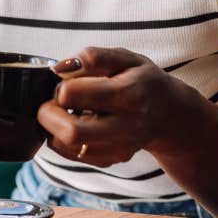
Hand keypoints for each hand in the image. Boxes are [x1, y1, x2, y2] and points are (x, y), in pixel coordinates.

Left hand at [38, 47, 189, 166]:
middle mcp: (126, 126)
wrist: (170, 113)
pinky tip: (72, 124)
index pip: (74, 95)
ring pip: (69, 147)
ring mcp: (119, 147)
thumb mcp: (126, 57)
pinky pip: (74, 156)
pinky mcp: (112, 159)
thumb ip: (93, 57)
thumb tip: (59, 68)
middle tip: (51, 102)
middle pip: (71, 132)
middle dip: (48, 115)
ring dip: (53, 129)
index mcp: (128, 94)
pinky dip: (63, 141)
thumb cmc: (143, 80)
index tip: (63, 81)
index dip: (60, 86)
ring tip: (63, 111)